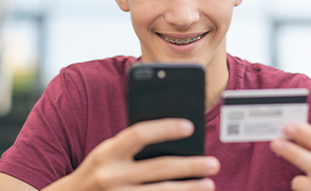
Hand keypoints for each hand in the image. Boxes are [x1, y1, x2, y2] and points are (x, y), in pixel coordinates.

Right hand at [43, 118, 218, 190]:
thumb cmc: (97, 171)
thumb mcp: (108, 154)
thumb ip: (133, 147)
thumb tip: (176, 139)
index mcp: (106, 153)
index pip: (138, 134)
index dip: (165, 128)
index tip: (190, 126)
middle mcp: (109, 176)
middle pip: (158, 168)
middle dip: (190, 166)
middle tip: (213, 163)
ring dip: (188, 189)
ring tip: (209, 184)